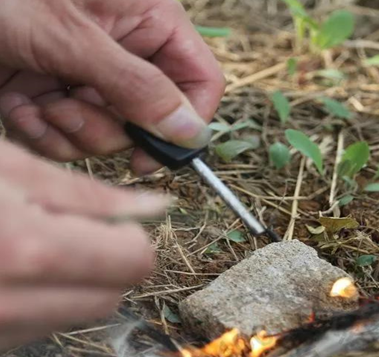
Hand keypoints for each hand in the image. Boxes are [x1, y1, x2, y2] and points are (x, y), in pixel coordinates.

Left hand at [0, 0, 223, 174]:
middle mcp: (128, 52)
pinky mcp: (59, 95)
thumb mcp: (71, 36)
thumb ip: (137, 86)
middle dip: (106, 126)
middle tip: (68, 107)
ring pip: (110, 135)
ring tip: (35, 100)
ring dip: (70, 130)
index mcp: (149, 20)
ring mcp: (92, 77)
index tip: (154, 153)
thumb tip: (190, 133)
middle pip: (151, 119)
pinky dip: (41, 131)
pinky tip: (16, 104)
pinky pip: (70, 139)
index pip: (200, 81)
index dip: (185, 123)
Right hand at [0, 140, 170, 349]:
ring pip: (75, 317)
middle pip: (110, 298)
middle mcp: (10, 305)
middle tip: (68, 231)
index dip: (131, 238)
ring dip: (72, 285)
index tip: (114, 223)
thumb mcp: (9, 167)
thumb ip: (89, 194)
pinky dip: (39, 302)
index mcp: (29, 250)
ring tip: (28, 246)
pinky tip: (10, 269)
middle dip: (105, 265)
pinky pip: (36, 330)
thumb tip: (158, 205)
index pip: (133, 263)